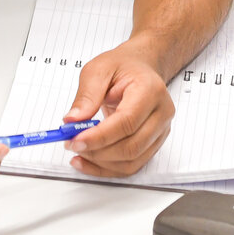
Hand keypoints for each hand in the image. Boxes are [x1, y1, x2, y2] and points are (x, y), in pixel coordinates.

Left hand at [62, 43, 174, 176]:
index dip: (100, 136)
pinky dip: (108, 168)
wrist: (140, 67)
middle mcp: (161, 113)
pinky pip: (132, 165)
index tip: (75, 140)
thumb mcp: (99, 69)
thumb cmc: (122, 66)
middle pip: (131, 146)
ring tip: (78, 153)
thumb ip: (87, 95)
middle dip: (98, 152)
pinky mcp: (153, 143)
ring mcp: (161, 131)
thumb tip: (73, 121)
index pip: (126, 121)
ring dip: (101, 163)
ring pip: (132, 161)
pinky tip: (90, 161)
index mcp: (150, 90)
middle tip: (72, 145)